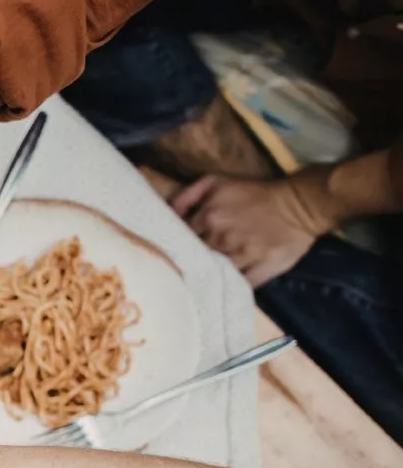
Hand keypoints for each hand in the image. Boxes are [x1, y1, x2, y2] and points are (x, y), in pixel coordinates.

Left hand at [172, 173, 332, 286]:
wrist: (301, 204)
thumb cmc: (257, 194)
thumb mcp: (217, 182)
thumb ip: (187, 197)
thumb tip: (167, 215)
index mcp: (208, 217)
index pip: (180, 239)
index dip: (180, 244)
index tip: (181, 248)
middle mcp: (222, 237)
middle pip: (196, 257)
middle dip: (194, 259)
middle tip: (196, 261)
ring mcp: (242, 254)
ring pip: (214, 271)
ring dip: (211, 273)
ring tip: (211, 273)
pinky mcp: (262, 268)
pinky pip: (239, 284)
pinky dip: (232, 285)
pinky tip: (227, 285)